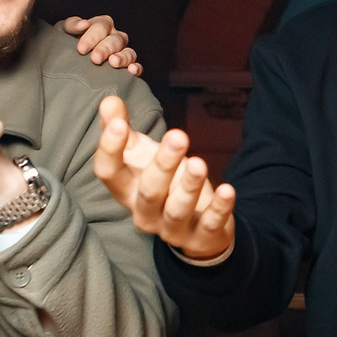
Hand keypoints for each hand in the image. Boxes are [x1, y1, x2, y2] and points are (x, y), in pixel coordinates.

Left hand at [62, 15, 141, 74]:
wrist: (66, 64)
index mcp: (102, 25)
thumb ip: (72, 25)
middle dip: (105, 48)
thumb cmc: (66, 44)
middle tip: (95, 58)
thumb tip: (83, 24)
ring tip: (113, 63)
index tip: (81, 49)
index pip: (102, 26)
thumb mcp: (63, 31)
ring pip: (129, 52)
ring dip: (123, 57)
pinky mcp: (127, 68)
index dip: (93, 37)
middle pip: (116, 40)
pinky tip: (131, 71)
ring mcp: (123, 52)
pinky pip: (137, 66)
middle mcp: (115, 37)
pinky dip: (136, 68)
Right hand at [93, 96, 235, 261]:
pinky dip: (220, 208)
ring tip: (199, 163)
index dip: (110, 149)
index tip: (118, 124)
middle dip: (163, 164)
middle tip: (179, 136)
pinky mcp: (201, 236)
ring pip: (177, 210)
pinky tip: (227, 190)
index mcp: (126, 190)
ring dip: (189, 187)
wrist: (192, 226)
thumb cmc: (161, 182)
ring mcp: (172, 228)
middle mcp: (144, 212)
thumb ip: (123, 128)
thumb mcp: (141, 156)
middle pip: (149, 191)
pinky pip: (210, 224)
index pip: (109, 173)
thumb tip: (109, 100)